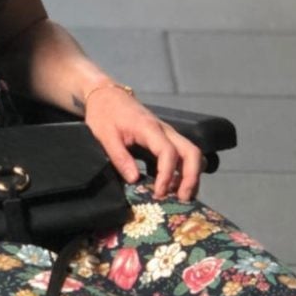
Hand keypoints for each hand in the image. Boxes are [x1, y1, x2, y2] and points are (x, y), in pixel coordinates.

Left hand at [83, 87, 202, 201]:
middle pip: (192, 152)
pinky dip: (184, 171)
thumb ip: (119, 157)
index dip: (167, 175)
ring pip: (191, 153)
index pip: (168, 152)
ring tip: (180, 196)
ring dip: (191, 175)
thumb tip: (135, 179)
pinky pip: (182, 154)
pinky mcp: (165, 138)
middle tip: (182, 199)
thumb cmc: (104, 113)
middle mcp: (164, 130)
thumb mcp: (104, 135)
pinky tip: (173, 186)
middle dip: (191, 177)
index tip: (159, 193)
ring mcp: (167, 133)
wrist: (106, 95)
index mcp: (149, 128)